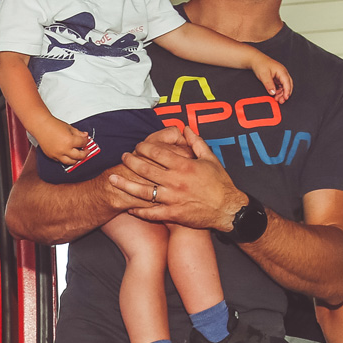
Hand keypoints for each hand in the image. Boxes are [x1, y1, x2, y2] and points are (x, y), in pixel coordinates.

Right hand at [31, 118, 89, 164]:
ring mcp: (57, 154)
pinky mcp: (52, 156)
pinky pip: (62, 161)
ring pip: (71, 162)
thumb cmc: (53, 125)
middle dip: (85, 153)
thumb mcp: (69, 127)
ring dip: (77, 159)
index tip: (86, 140)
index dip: (86, 142)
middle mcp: (64, 150)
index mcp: (70, 141)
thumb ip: (78, 133)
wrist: (41, 126)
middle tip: (86, 150)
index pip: (83, 144)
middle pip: (79, 156)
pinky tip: (68, 155)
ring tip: (78, 155)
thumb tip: (85, 136)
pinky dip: (66, 159)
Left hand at [112, 126, 248, 229]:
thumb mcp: (211, 159)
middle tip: (122, 157)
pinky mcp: (174, 214)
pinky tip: (128, 207)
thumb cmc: (221, 184)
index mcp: (184, 166)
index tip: (137, 146)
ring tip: (113, 179)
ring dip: (126, 185)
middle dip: (131, 162)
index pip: (157, 153)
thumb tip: (185, 128)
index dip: (144, 148)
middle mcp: (176, 181)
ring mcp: (173, 198)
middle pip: (146, 169)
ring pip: (144, 191)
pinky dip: (139, 210)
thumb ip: (196, 142)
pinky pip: (152, 213)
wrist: (228, 210)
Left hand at [250, 54, 293, 102]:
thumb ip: (269, 84)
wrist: (255, 59)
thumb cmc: (260, 64)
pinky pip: (280, 85)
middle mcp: (282, 73)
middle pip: (288, 85)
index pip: (287, 82)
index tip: (286, 97)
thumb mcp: (264, 75)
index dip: (287, 91)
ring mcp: (280, 75)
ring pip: (284, 86)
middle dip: (285, 94)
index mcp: (282, 71)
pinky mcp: (277, 77)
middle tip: (281, 100)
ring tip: (277, 99)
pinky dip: (279, 91)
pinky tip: (276, 94)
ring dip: (282, 93)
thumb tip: (273, 92)